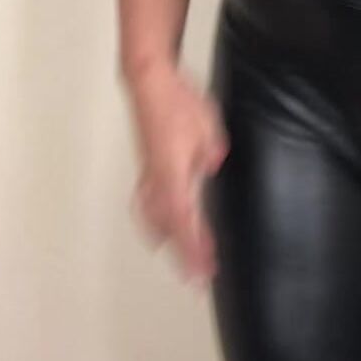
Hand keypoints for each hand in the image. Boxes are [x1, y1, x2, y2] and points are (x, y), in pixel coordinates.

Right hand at [128, 63, 229, 286]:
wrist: (149, 82)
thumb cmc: (178, 102)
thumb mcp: (206, 125)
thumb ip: (210, 150)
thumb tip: (212, 164)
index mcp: (172, 174)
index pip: (183, 220)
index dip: (193, 247)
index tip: (203, 269)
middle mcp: (157, 180)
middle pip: (168, 227)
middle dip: (184, 254)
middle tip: (198, 277)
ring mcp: (150, 174)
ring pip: (154, 218)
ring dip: (169, 241)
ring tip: (183, 260)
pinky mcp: (148, 167)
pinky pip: (148, 204)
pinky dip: (156, 222)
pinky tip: (161, 228)